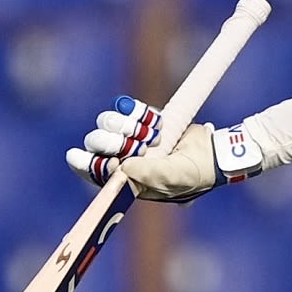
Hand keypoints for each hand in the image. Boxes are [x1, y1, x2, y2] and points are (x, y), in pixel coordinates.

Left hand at [65, 96, 262, 201]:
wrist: (216, 152)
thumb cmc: (195, 174)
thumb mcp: (173, 178)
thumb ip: (148, 175)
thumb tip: (121, 169)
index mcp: (131, 181)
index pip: (98, 173)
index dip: (84, 165)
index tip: (74, 156)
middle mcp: (129, 160)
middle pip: (100, 146)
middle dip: (109, 142)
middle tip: (126, 143)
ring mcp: (136, 139)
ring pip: (110, 125)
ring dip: (125, 126)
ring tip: (148, 133)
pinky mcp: (144, 121)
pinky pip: (126, 109)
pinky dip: (133, 110)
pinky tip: (147, 118)